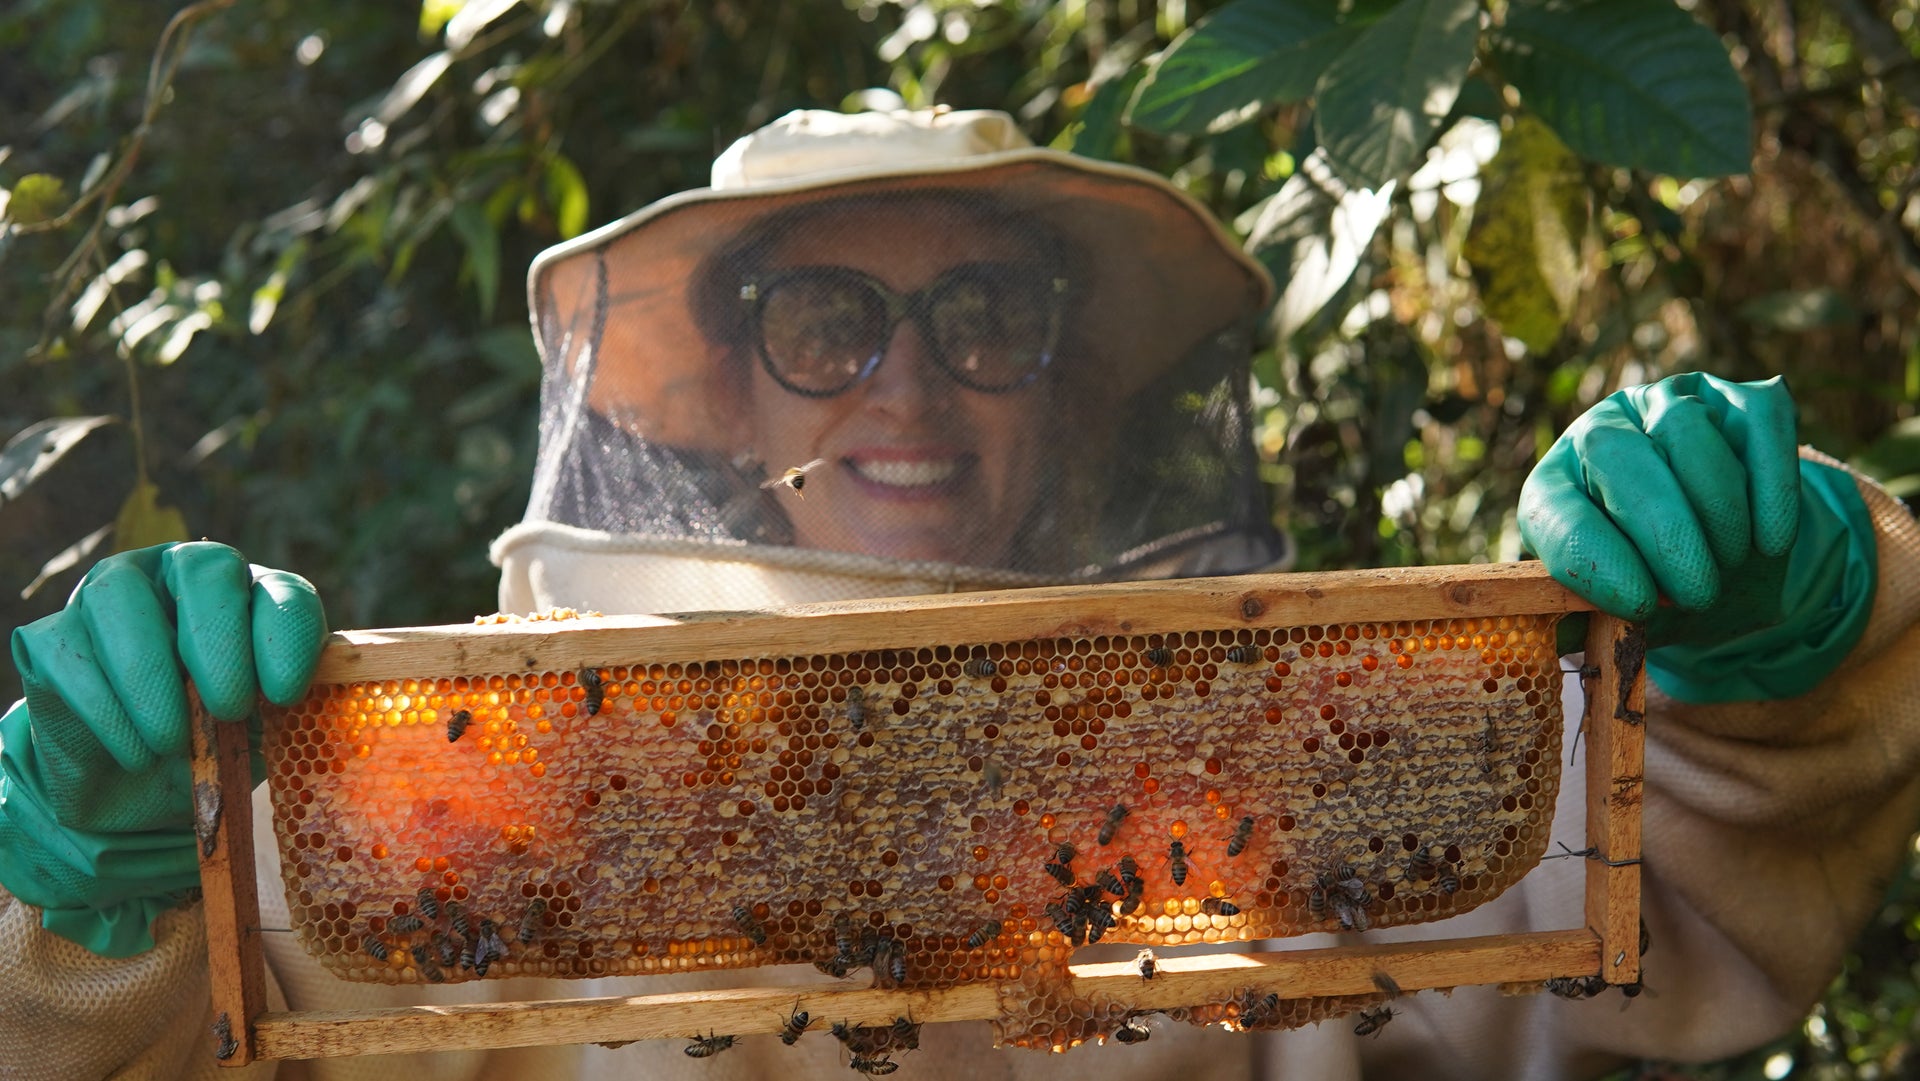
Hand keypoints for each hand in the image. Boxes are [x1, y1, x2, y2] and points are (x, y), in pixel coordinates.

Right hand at [0, 541, 325, 955]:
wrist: (135, 790)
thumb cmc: (213, 749)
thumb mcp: (259, 735)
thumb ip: (281, 714)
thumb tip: (298, 711)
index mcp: (252, 595)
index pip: (283, 593)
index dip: (287, 638)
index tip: (284, 696)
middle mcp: (182, 575)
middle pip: (204, 569)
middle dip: (220, 642)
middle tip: (229, 709)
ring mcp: (112, 595)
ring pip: (121, 595)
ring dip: (150, 673)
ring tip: (170, 741)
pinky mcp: (53, 636)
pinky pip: (71, 652)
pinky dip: (107, 709)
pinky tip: (135, 753)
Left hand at [1520, 373, 1875, 701]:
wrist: (1731, 560)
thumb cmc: (1661, 586)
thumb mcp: (1622, 611)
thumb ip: (1589, 622)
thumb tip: (1550, 643)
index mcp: (1556, 484)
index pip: (1555, 511)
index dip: (1594, 558)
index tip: (1640, 604)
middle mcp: (1600, 429)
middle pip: (1615, 455)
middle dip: (1663, 532)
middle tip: (1698, 593)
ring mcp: (1667, 403)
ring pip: (1684, 430)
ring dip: (1716, 508)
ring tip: (1733, 564)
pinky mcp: (1739, 398)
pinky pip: (1758, 423)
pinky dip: (1770, 485)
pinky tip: (1774, 540)